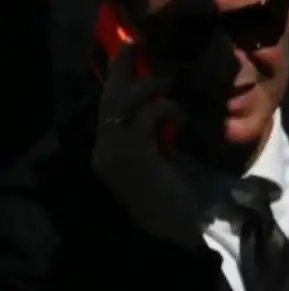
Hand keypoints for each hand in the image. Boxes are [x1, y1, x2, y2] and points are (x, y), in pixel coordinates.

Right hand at [91, 48, 200, 246]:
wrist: (173, 237)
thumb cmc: (171, 209)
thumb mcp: (156, 170)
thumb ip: (149, 145)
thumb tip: (160, 119)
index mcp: (106, 156)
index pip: (106, 113)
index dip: (117, 88)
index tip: (131, 69)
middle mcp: (104, 151)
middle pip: (107, 101)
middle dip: (121, 73)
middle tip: (135, 51)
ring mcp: (116, 151)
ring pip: (124, 103)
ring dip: (147, 87)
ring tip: (168, 81)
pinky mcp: (136, 153)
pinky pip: (148, 117)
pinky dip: (165, 109)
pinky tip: (182, 114)